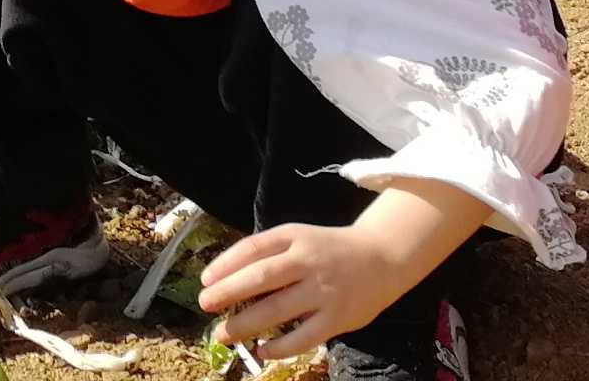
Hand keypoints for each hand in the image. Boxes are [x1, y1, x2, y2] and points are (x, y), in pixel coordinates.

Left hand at [199, 222, 417, 363]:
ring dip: (245, 324)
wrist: (384, 258)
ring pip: (277, 309)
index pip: (253, 248)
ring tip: (223, 333)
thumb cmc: (329, 250)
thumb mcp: (300, 238)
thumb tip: (226, 278)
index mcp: (295, 237)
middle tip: (205, 305)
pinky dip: (279, 347)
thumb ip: (270, 254)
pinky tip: (262, 350)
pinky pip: (303, 338)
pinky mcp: (337, 318)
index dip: (225, 264)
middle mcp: (308, 261)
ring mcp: (324, 290)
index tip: (205, 280)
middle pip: (261, 277)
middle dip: (228, 292)